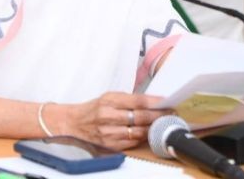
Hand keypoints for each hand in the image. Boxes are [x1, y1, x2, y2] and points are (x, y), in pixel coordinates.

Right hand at [48, 92, 170, 149]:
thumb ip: (129, 99)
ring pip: (138, 132)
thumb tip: (153, 102)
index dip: (155, 103)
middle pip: (140, 117)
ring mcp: (108, 133)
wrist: (72, 123)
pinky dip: (142, 138)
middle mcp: (108, 116)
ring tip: (163, 124)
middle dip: (159, 116)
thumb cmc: (93, 109)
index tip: (167, 103)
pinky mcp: (109, 146)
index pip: (138, 101)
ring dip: (154, 128)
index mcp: (109, 100)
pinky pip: (132, 143)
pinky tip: (149, 134)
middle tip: (171, 114)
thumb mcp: (109, 97)